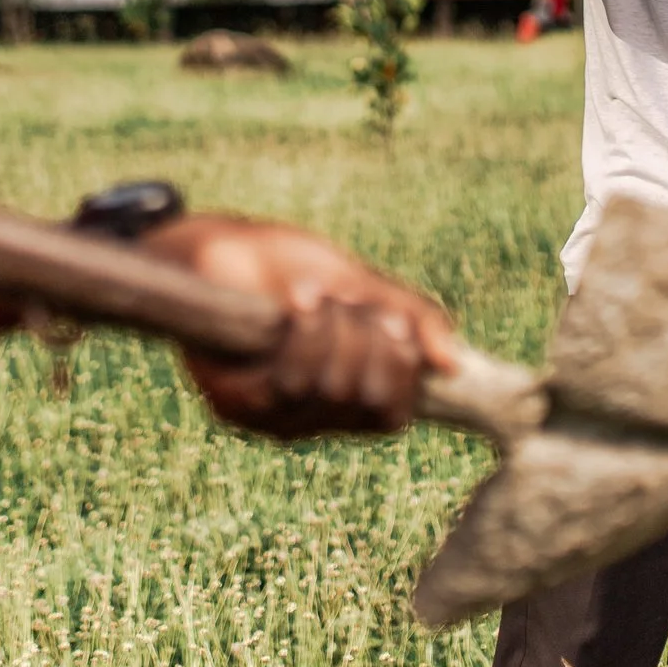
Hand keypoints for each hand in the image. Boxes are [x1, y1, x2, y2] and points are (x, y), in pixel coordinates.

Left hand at [141, 215, 457, 437]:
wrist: (215, 248)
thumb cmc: (288, 267)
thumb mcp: (360, 284)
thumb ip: (410, 319)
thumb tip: (452, 364)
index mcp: (341, 398)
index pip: (392, 416)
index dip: (403, 368)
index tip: (390, 319)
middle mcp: (308, 418)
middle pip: (370, 399)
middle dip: (369, 338)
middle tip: (348, 302)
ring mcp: (270, 416)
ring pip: (334, 389)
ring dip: (335, 329)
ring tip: (314, 296)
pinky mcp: (234, 403)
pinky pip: (290, 382)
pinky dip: (303, 333)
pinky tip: (297, 304)